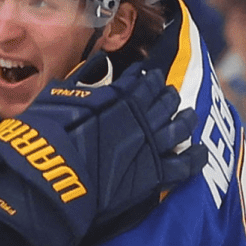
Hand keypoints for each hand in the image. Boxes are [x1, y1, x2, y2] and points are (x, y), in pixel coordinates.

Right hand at [0, 60, 202, 245]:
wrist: (50, 178)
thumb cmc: (45, 136)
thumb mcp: (56, 97)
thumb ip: (79, 81)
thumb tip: (93, 67)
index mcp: (119, 94)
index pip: (141, 79)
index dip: (145, 76)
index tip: (146, 74)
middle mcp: (140, 116)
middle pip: (164, 100)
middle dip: (166, 95)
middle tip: (168, 94)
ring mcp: (151, 146)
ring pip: (180, 126)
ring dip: (185, 118)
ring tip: (188, 115)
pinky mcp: (154, 176)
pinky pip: (184, 165)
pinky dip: (195, 158)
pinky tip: (200, 152)